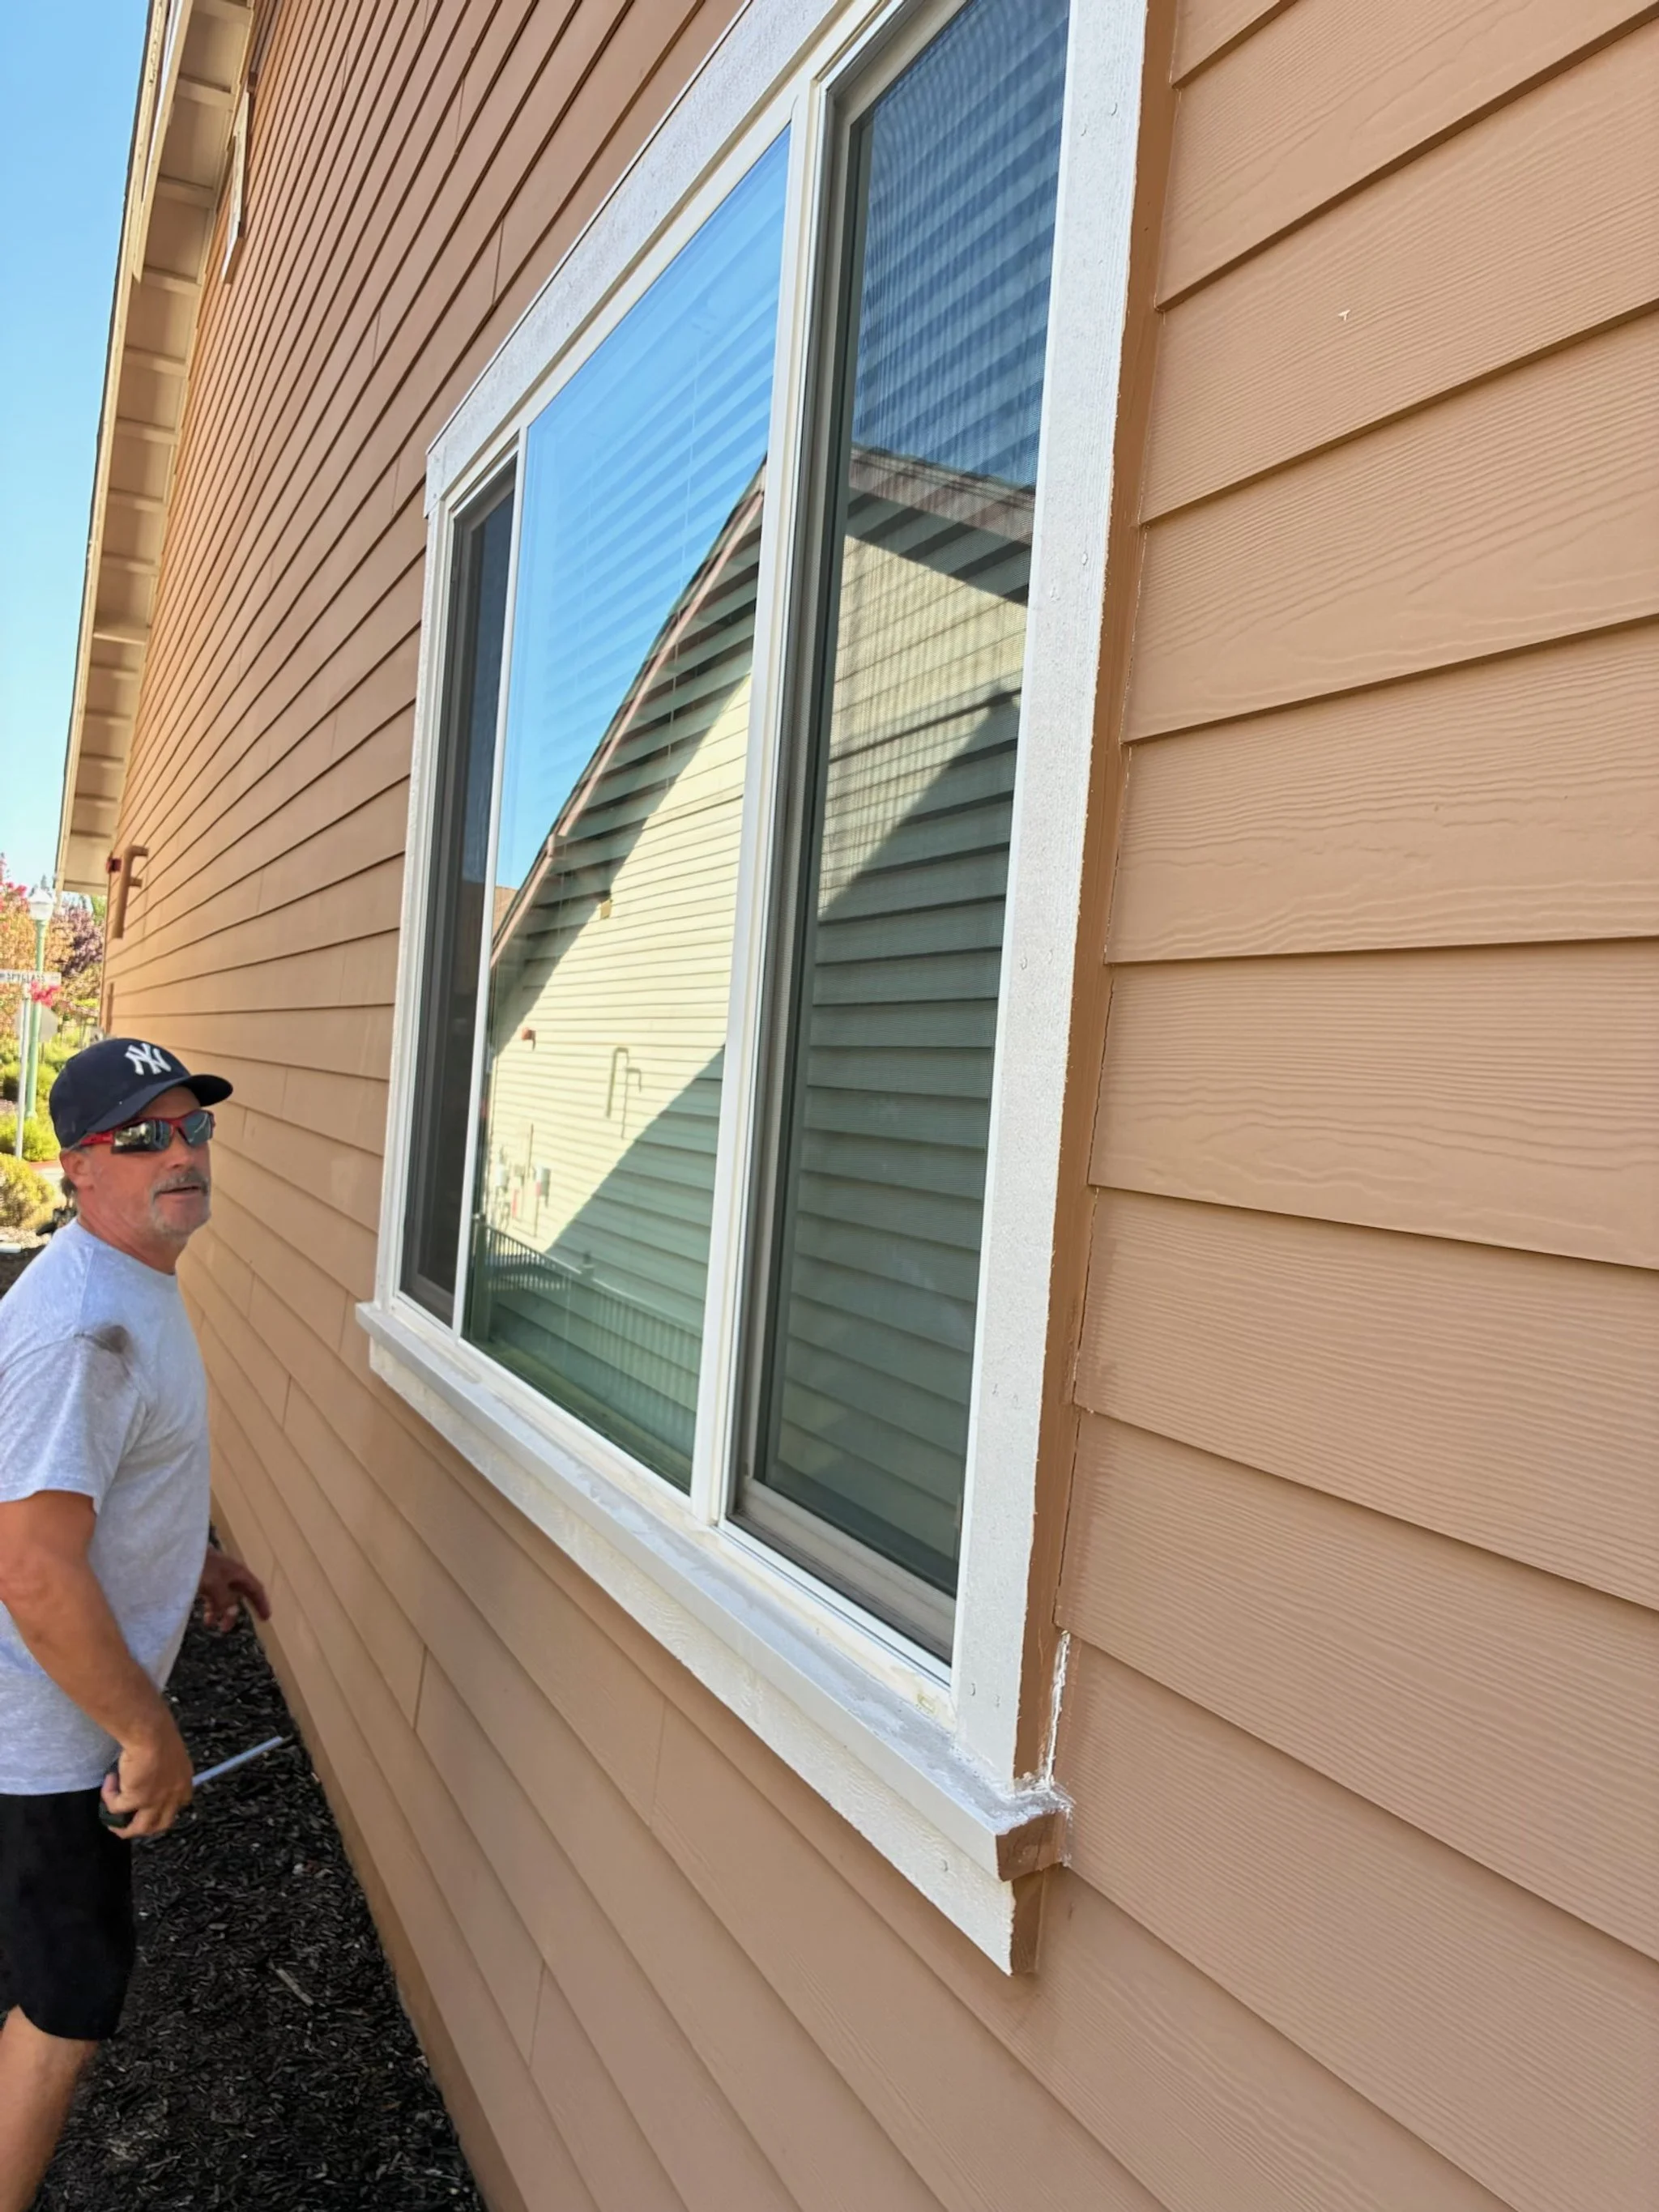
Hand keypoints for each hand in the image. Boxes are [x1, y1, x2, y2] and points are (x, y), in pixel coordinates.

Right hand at [103, 1712, 193, 1839]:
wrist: (150, 1732)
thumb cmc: (159, 1734)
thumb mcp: (170, 1756)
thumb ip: (164, 1771)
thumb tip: (150, 1776)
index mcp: (184, 1783)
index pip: (178, 1805)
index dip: (163, 1809)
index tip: (150, 1804)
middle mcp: (174, 1796)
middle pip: (161, 1824)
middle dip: (144, 1827)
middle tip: (128, 1822)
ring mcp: (156, 1801)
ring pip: (139, 1828)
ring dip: (123, 1828)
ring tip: (112, 1822)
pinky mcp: (136, 1800)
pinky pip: (116, 1808)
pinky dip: (109, 1796)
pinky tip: (108, 1781)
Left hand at [198, 1546, 270, 1631]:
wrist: (179, 1552)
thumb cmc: (201, 1566)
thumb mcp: (216, 1585)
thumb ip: (225, 1601)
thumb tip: (231, 1613)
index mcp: (238, 1572)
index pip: (255, 1589)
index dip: (261, 1603)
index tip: (265, 1618)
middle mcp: (230, 1572)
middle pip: (238, 1593)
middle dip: (234, 1611)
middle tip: (227, 1628)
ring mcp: (216, 1574)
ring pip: (223, 1595)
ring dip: (219, 1610)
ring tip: (209, 1624)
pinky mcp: (202, 1576)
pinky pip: (211, 1594)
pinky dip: (210, 1605)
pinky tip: (203, 1611)